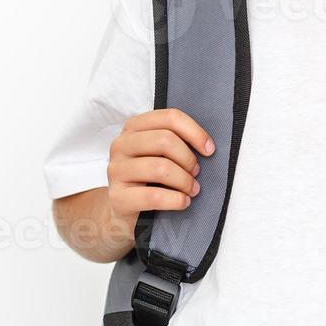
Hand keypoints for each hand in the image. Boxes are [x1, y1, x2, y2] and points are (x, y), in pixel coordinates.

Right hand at [106, 108, 215, 233]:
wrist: (124, 208)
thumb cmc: (149, 176)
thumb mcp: (160, 153)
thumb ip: (176, 142)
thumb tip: (207, 146)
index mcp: (134, 127)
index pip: (170, 118)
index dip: (195, 132)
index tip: (209, 149)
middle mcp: (121, 144)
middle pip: (165, 140)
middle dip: (188, 159)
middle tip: (196, 173)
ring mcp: (116, 170)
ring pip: (160, 168)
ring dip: (184, 181)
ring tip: (192, 189)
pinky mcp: (117, 197)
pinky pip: (153, 196)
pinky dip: (175, 200)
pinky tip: (183, 202)